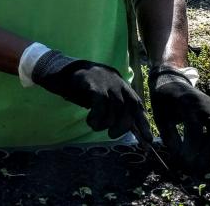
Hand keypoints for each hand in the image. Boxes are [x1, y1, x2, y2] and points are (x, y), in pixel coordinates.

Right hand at [32, 50, 152, 141]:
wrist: (61, 70)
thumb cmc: (81, 87)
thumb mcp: (101, 96)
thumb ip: (112, 107)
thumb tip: (124, 128)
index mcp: (121, 85)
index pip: (137, 104)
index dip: (143, 122)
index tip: (148, 139)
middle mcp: (117, 81)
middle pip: (129, 107)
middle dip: (122, 125)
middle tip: (112, 134)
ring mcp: (105, 81)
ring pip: (115, 108)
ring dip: (106, 123)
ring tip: (95, 126)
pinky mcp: (93, 82)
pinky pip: (100, 104)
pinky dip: (97, 116)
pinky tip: (90, 120)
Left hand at [149, 66, 209, 174]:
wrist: (172, 82)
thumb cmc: (164, 101)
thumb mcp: (160, 117)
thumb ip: (169, 137)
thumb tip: (180, 159)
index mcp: (187, 104)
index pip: (195, 128)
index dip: (191, 148)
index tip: (184, 162)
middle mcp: (205, 105)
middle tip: (199, 167)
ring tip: (203, 158)